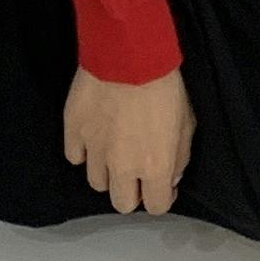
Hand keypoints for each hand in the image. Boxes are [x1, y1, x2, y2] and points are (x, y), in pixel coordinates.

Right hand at [63, 67, 193, 215]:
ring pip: (96, 183)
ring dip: (107, 172)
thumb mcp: (186, 122)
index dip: (161, 196)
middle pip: (122, 204)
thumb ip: (180, 156)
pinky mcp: (73, 132)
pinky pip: (74, 156)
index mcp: (154, 168)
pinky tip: (93, 137)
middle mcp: (122, 167)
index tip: (163, 183)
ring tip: (113, 150)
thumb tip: (170, 176)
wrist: (128, 53)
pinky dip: (84, 151)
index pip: (156, 206)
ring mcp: (93, 151)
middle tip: (136, 170)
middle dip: (132, 190)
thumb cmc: (164, 85)